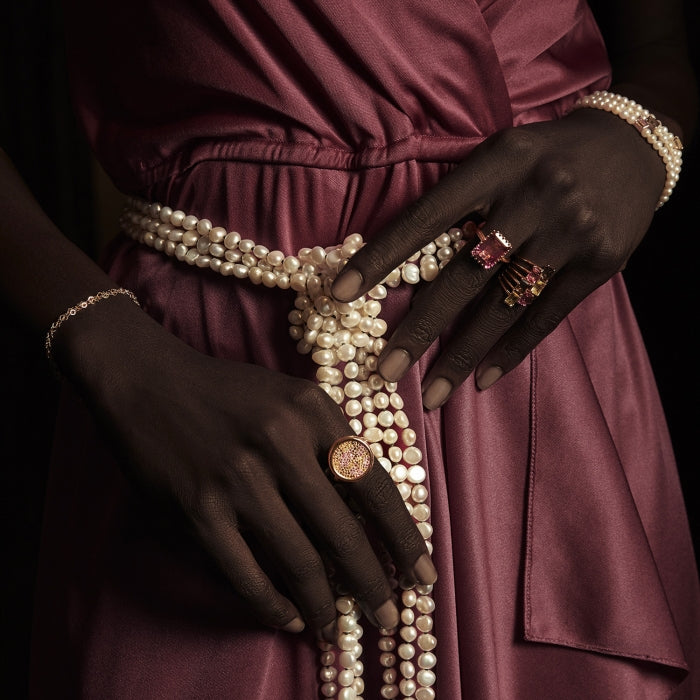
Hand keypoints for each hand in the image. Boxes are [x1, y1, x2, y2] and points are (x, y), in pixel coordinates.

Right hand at [59, 302, 435, 638]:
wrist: (150, 381)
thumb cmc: (230, 392)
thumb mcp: (294, 397)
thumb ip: (333, 442)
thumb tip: (367, 512)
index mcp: (312, 412)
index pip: (374, 486)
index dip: (403, 538)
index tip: (423, 574)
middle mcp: (279, 443)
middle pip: (342, 533)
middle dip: (372, 585)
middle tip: (387, 618)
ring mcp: (237, 479)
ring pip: (297, 561)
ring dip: (323, 605)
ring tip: (335, 625)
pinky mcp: (197, 509)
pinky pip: (245, 574)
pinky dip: (271, 605)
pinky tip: (289, 616)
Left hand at [331, 107, 666, 407]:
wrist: (633, 143)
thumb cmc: (546, 154)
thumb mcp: (498, 156)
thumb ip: (458, 202)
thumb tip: (406, 264)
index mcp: (497, 164)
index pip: (425, 219)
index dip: (380, 259)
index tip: (340, 295)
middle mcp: (534, 196)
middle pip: (464, 275)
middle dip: (420, 328)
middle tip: (385, 369)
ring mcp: (571, 232)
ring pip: (504, 307)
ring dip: (462, 356)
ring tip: (432, 393)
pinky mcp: (600, 263)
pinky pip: (546, 317)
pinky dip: (511, 352)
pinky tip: (483, 380)